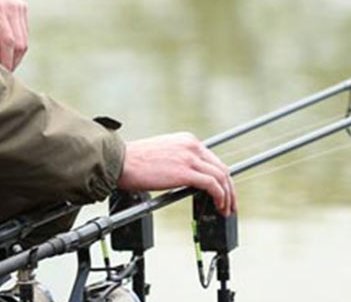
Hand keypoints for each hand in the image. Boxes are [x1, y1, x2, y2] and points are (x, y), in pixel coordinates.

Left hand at [0, 0, 28, 69]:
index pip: (7, 41)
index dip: (7, 61)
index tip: (2, 75)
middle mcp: (11, 6)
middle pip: (20, 43)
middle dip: (13, 62)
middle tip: (3, 76)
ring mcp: (18, 6)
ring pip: (24, 39)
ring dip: (16, 54)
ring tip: (4, 67)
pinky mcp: (21, 6)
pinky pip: (24, 31)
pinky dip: (18, 44)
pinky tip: (7, 53)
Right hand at [117, 133, 235, 215]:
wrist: (121, 162)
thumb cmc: (135, 161)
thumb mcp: (164, 155)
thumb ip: (180, 162)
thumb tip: (190, 181)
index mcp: (187, 140)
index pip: (213, 160)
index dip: (222, 178)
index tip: (225, 191)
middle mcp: (192, 145)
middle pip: (222, 168)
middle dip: (229, 189)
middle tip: (230, 204)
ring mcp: (190, 157)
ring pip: (221, 177)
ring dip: (227, 196)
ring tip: (226, 210)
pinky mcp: (186, 171)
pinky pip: (212, 185)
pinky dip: (220, 197)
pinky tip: (219, 206)